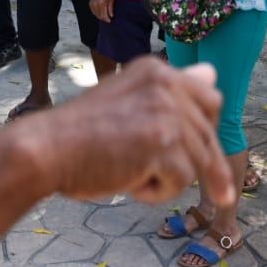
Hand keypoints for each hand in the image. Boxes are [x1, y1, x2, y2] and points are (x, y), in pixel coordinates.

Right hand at [40, 59, 233, 206]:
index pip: (209, 97)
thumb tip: (212, 73)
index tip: (206, 154)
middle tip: (220, 196)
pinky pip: (180, 182)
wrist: (46, 149)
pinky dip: (156, 192)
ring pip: (198, 161)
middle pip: (208, 133)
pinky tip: (127, 184)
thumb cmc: (80, 132)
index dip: (207, 130)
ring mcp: (164, 113)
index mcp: (156, 70)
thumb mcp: (129, 99)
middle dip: (211, 167)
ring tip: (133, 177)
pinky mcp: (161, 145)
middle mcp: (165, 84)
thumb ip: (170, 92)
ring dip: (169, 179)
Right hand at [90, 0, 113, 22]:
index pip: (104, 15)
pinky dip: (96, 14)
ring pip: (96, 14)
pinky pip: (93, 12)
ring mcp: (92, 4)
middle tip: (107, 19)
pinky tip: (100, 13)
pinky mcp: (90, 4)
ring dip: (100, 17)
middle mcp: (96, 4)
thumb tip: (111, 16)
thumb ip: (110, 8)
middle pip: (99, 16)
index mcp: (102, 3)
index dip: (107, 19)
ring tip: (104, 17)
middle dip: (104, 19)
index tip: (110, 20)